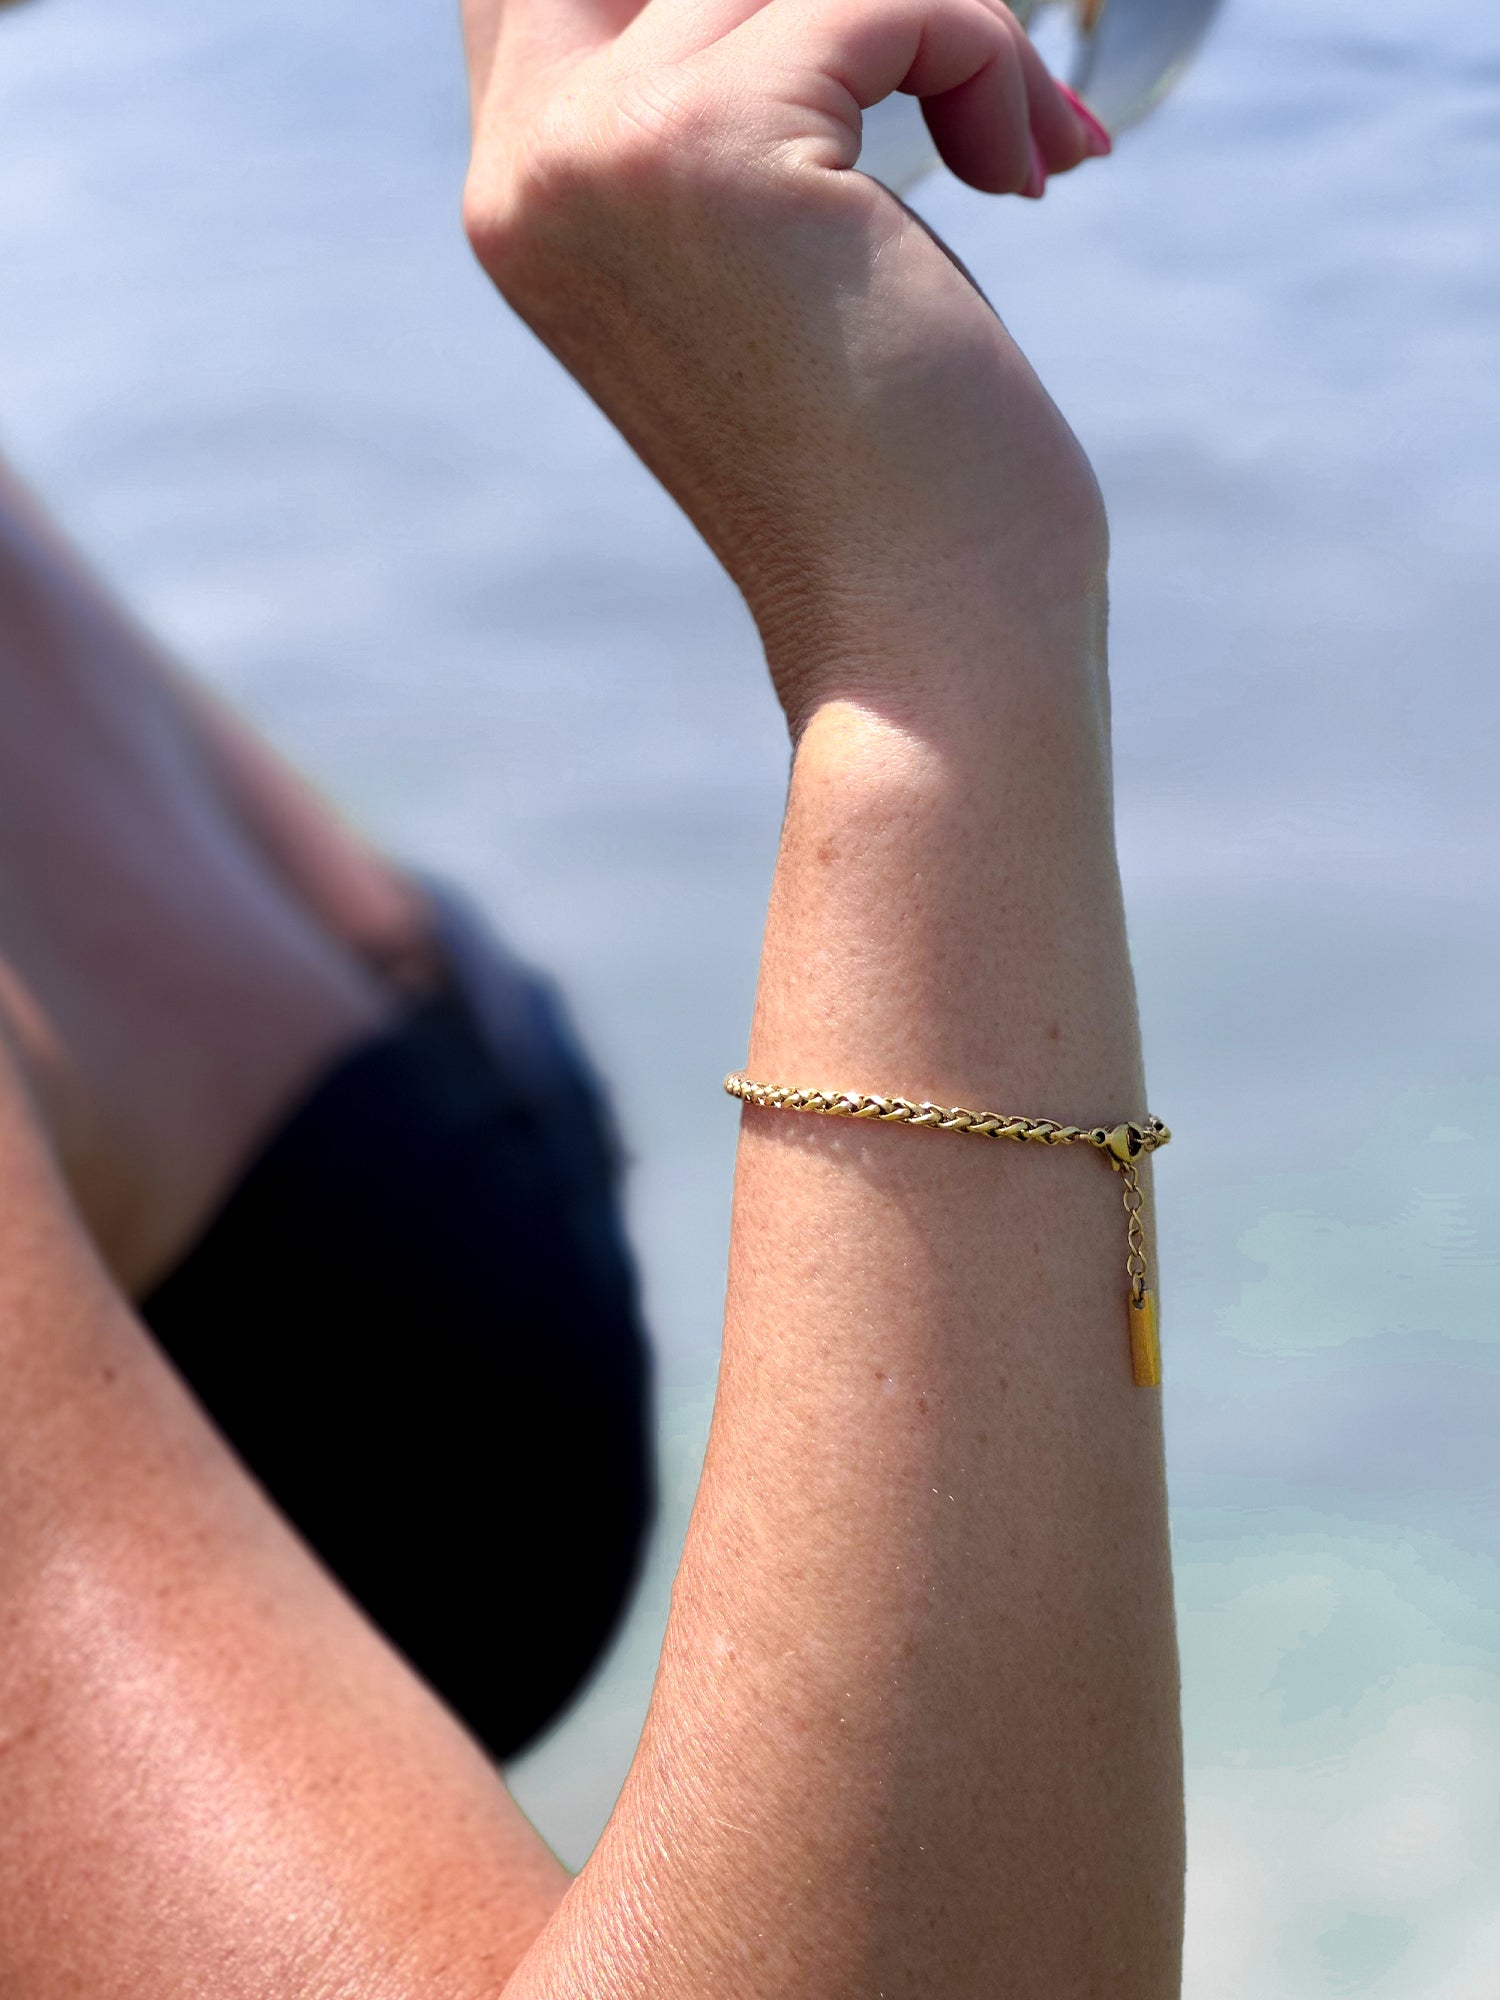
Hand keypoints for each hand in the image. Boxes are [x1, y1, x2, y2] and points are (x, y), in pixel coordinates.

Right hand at [462, 0, 1110, 721]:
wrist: (923, 632)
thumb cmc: (888, 464)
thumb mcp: (780, 250)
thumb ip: (741, 105)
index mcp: (525, 194)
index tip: (857, 39)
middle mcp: (532, 162)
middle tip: (940, 50)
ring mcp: (604, 152)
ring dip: (955, 21)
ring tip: (1024, 143)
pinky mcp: (716, 146)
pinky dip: (990, 59)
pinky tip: (1034, 175)